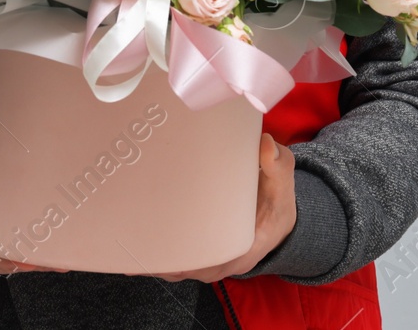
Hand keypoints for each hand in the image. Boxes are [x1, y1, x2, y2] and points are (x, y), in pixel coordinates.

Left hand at [155, 133, 295, 282]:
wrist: (278, 212)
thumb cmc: (277, 195)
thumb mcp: (282, 177)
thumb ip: (277, 162)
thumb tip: (266, 145)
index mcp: (250, 245)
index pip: (222, 261)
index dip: (198, 261)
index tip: (175, 254)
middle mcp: (231, 260)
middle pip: (197, 270)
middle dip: (171, 263)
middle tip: (143, 248)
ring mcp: (218, 261)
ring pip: (186, 271)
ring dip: (163, 265)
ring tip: (134, 253)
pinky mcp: (207, 256)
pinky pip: (184, 265)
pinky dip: (164, 262)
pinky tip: (140, 255)